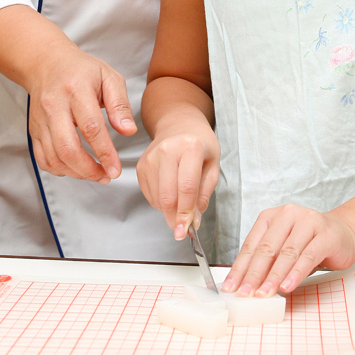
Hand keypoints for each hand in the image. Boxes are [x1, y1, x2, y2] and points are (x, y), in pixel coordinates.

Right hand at [27, 39, 136, 182]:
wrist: (47, 63)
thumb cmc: (82, 70)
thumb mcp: (109, 77)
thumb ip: (120, 104)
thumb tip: (129, 131)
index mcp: (77, 90)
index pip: (91, 128)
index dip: (104, 152)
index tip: (116, 168)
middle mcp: (55, 107)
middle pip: (67, 148)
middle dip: (88, 170)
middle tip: (106, 176)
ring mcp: (41, 120)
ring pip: (54, 157)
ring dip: (76, 173)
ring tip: (96, 175)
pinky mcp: (34, 130)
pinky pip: (43, 158)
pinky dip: (59, 170)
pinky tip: (76, 169)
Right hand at [136, 116, 219, 237]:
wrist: (179, 124)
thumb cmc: (200, 143)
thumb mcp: (213, 164)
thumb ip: (205, 193)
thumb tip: (194, 219)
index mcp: (190, 147)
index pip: (186, 187)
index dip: (186, 212)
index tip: (185, 230)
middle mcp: (167, 150)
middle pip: (168, 196)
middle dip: (175, 218)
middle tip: (182, 227)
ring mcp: (150, 158)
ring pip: (157, 198)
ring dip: (169, 210)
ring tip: (181, 200)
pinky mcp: (141, 165)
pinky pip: (149, 195)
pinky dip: (160, 202)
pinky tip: (170, 191)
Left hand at [221, 204, 354, 296]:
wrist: (343, 232)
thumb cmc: (309, 242)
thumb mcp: (284, 247)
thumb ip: (268, 261)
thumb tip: (246, 285)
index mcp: (272, 216)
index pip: (252, 244)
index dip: (240, 267)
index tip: (231, 287)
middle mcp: (288, 215)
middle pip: (267, 248)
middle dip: (254, 274)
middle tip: (245, 293)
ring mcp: (308, 222)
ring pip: (286, 252)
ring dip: (274, 276)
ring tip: (264, 294)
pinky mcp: (325, 234)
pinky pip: (308, 256)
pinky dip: (296, 273)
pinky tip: (287, 286)